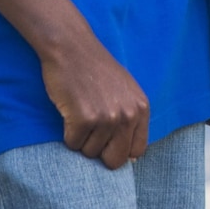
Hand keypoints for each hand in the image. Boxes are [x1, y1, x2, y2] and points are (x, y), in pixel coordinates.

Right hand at [39, 37, 150, 167]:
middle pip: (115, 160)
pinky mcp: (83, 118)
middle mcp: (128, 115)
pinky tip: (70, 113)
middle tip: (91, 133)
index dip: (119, 151)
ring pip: (90, 152)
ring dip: (81, 139)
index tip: (108, 144)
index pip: (137, 151)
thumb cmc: (97, 71)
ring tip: (80, 114)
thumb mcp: (127, 92)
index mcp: (142, 109)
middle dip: (100, 153)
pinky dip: (68, 134)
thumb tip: (132, 157)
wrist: (73, 49)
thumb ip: (132, 119)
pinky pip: (73, 144)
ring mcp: (107, 118)